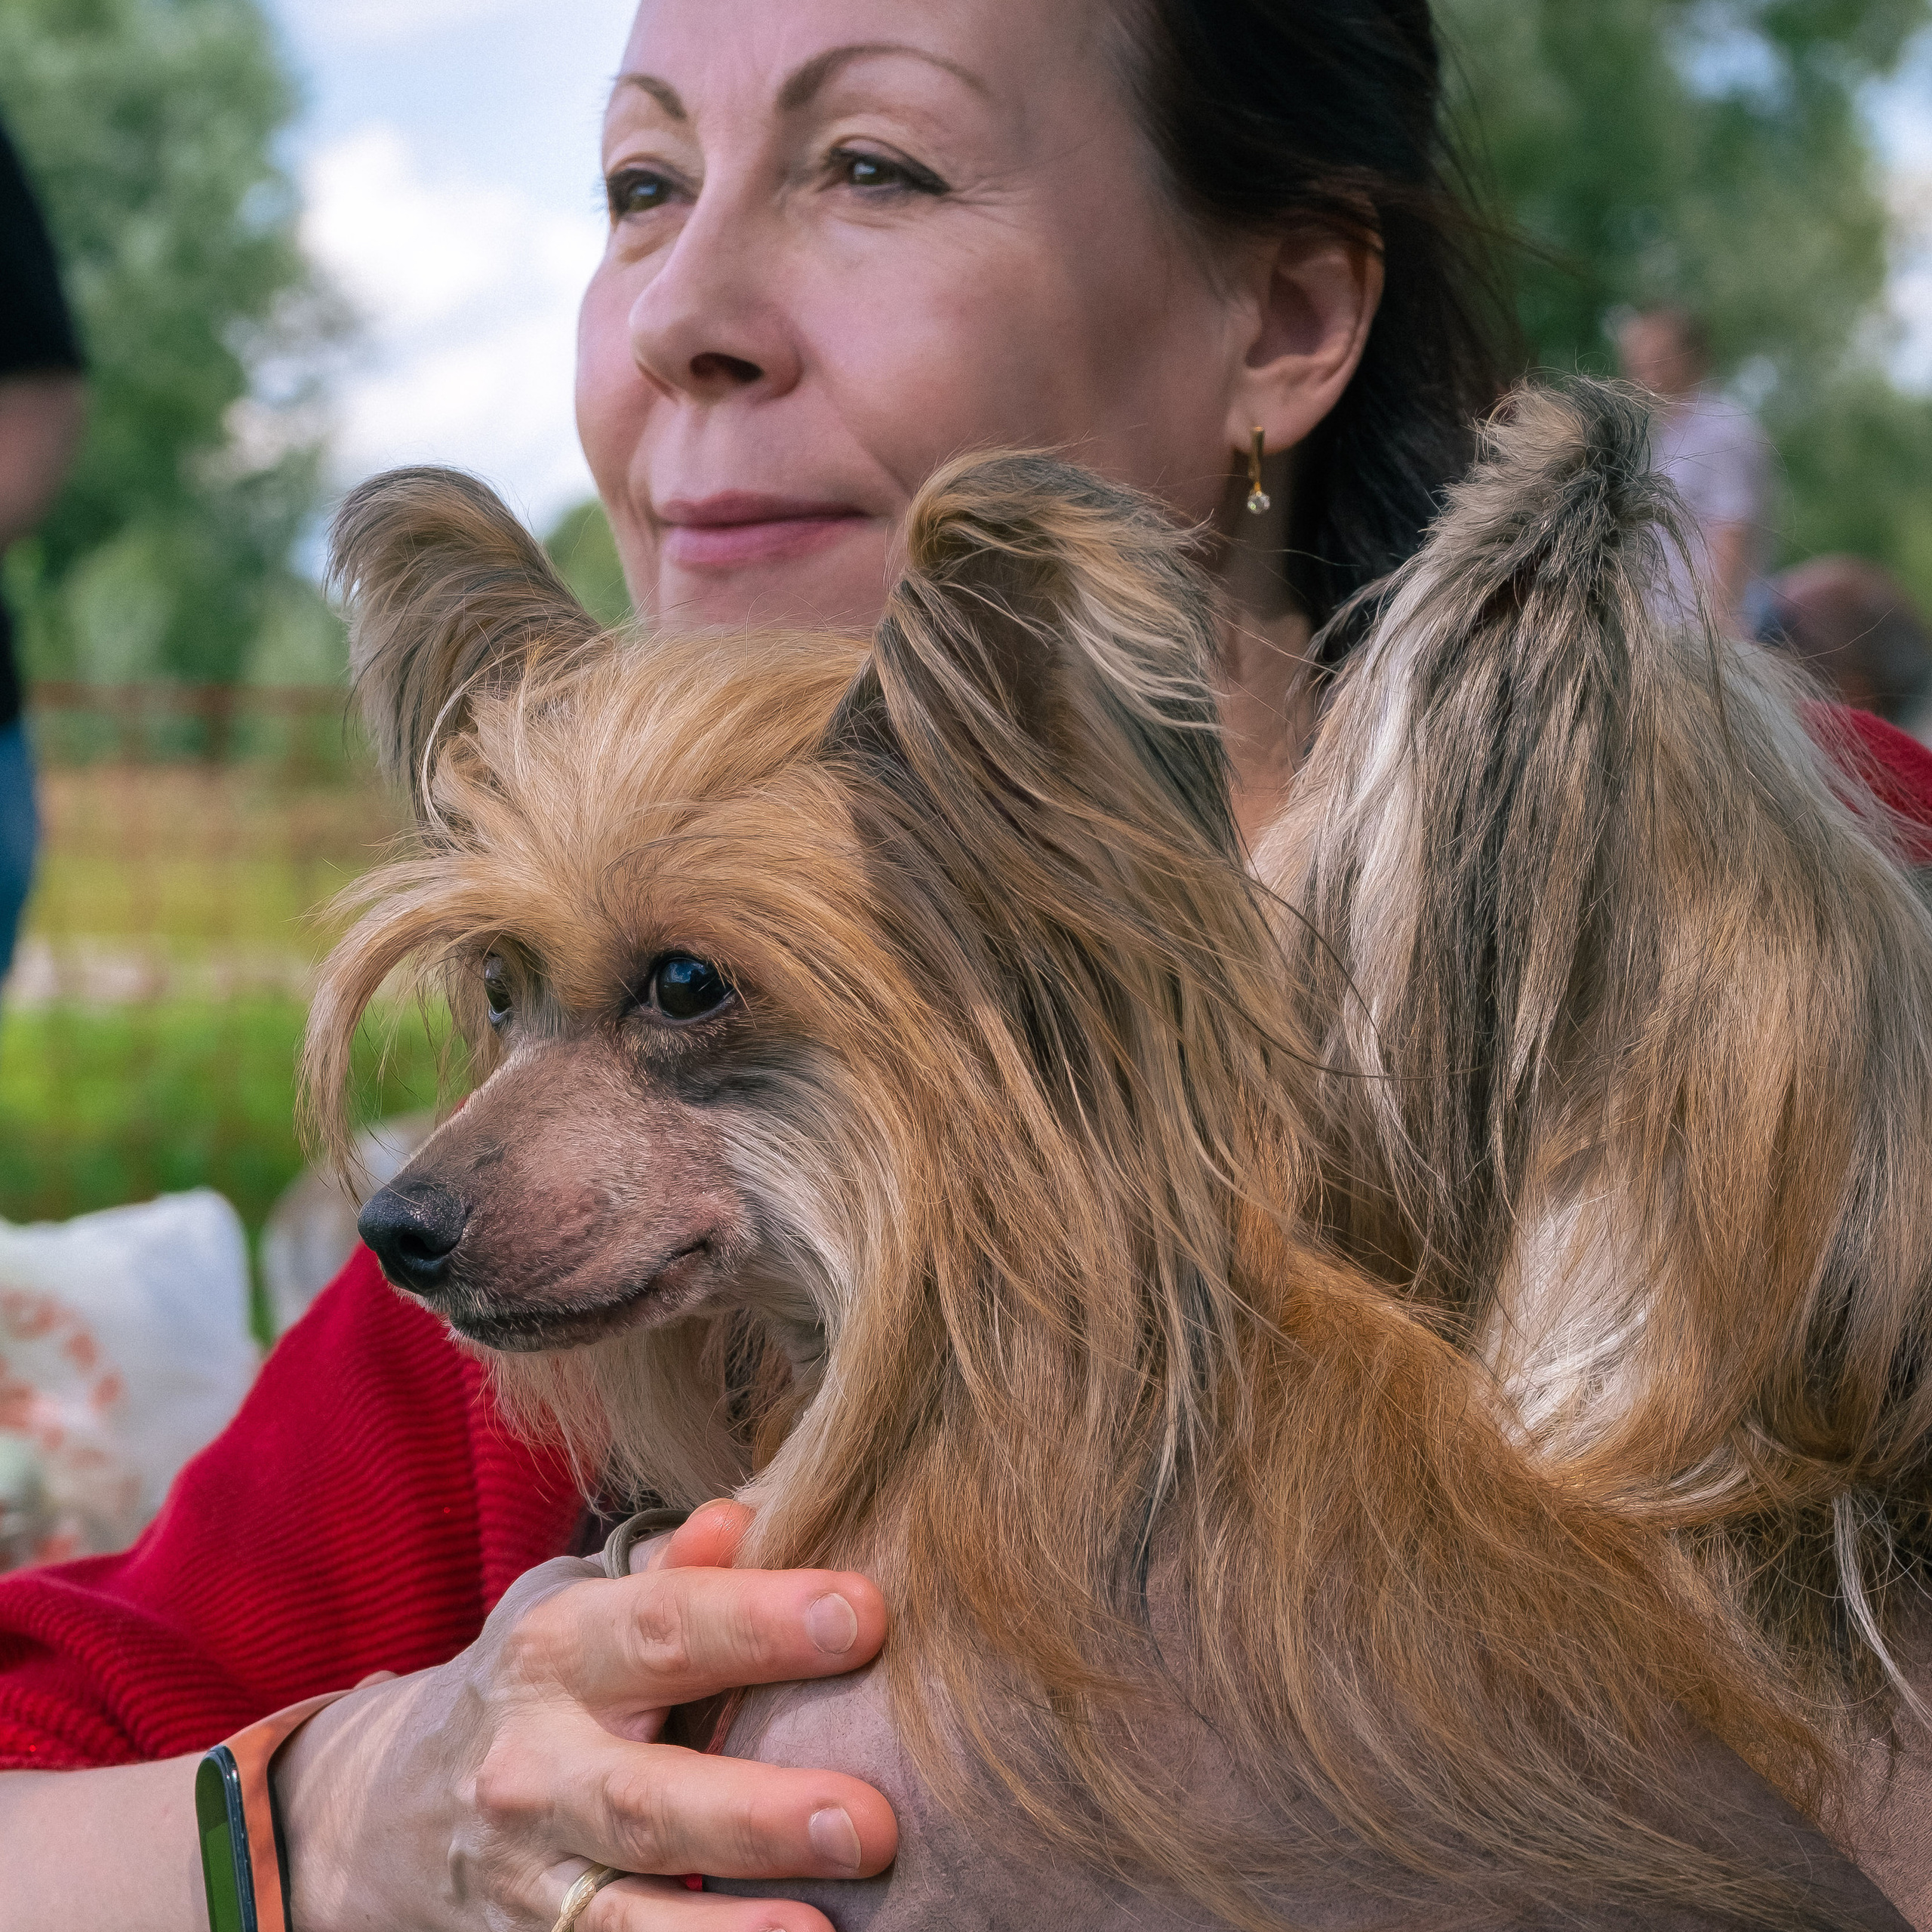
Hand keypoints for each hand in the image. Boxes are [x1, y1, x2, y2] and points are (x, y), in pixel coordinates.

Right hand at [280, 1502, 895, 1931]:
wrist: (389, 1808)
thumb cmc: (546, 1682)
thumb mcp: (586, 1604)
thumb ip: (673, 1569)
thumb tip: (746, 1517)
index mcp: (556, 1651)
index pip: (666, 1627)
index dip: (762, 1620)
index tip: (865, 1615)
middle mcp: (532, 1770)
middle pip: (646, 1798)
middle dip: (758, 1815)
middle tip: (870, 1820)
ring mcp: (527, 1879)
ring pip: (625, 1917)